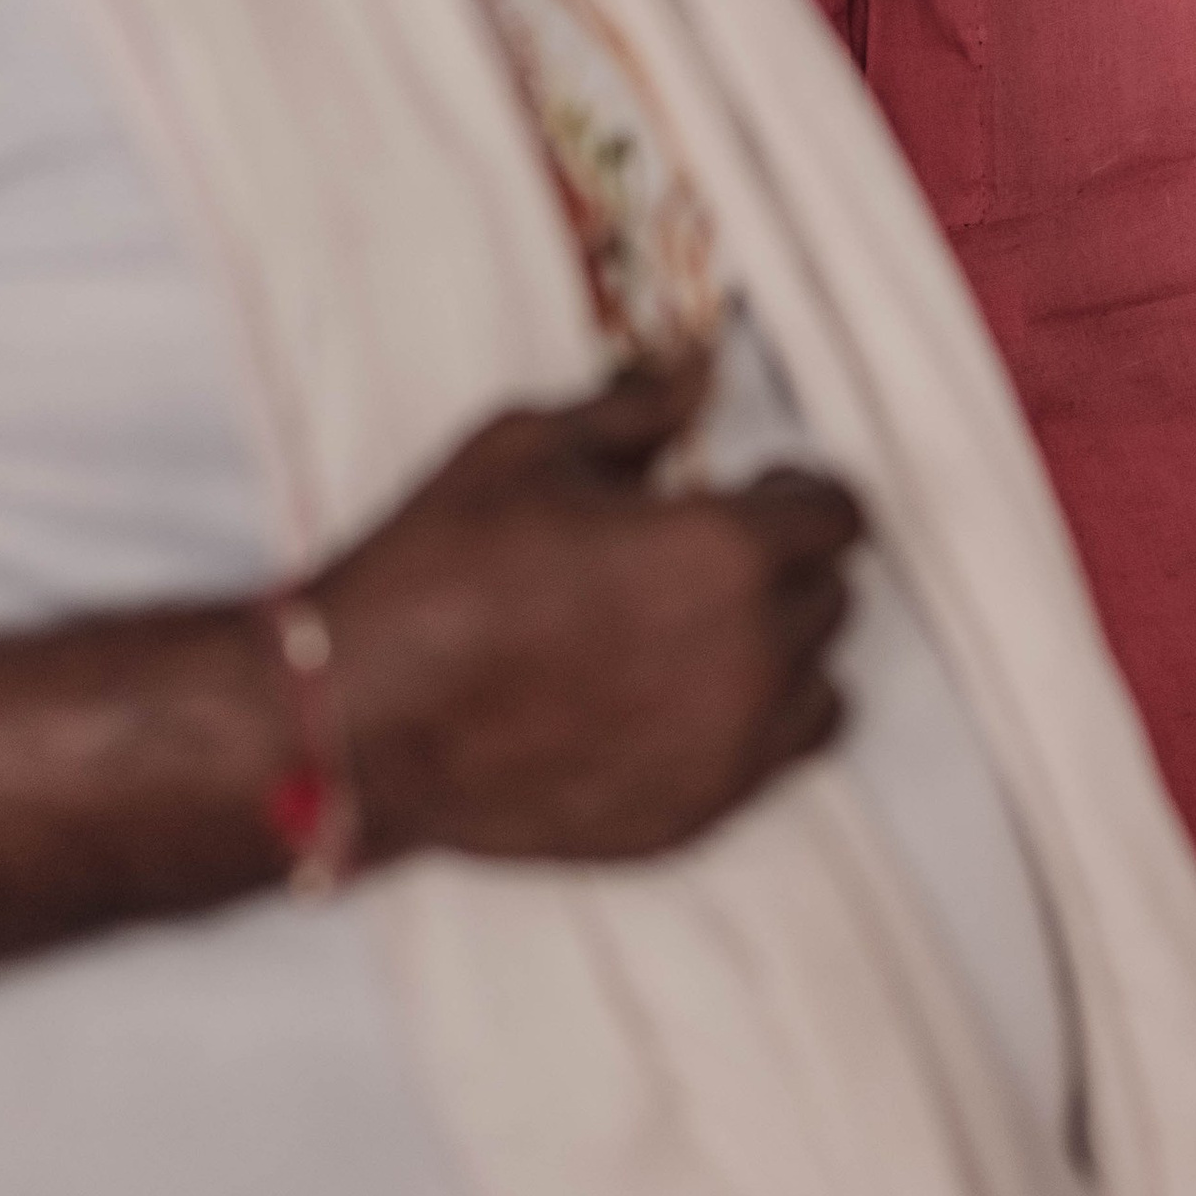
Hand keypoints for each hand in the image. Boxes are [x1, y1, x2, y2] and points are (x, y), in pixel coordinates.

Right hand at [322, 349, 863, 864]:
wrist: (357, 723)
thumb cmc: (433, 575)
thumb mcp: (526, 448)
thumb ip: (635, 410)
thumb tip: (697, 379)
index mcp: (724, 553)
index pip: (838, 516)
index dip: (797, 492)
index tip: (759, 489)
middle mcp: (749, 657)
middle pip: (831, 599)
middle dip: (784, 567)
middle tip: (707, 558)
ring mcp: (727, 751)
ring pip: (819, 688)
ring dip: (779, 652)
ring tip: (697, 634)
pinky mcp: (691, 817)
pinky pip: (771, 763)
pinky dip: (746, 728)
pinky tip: (671, 701)